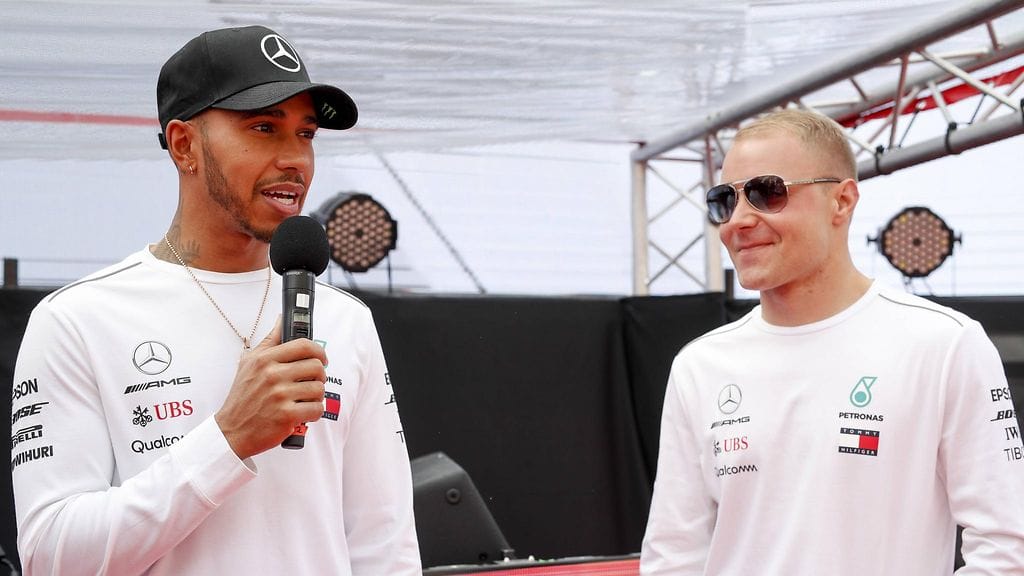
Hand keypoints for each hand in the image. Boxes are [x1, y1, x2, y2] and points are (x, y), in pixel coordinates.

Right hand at [215, 319, 327, 459]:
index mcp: (265, 359)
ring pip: (319, 389)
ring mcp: (279, 395)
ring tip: (304, 399)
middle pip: (316, 366)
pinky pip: (317, 409)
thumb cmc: (242, 396)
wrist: (231, 431)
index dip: (319, 351)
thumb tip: (282, 318)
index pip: (304, 345)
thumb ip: (270, 340)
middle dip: (319, 376)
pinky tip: (303, 413)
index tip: (321, 358)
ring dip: (316, 396)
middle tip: (312, 382)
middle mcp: (272, 375)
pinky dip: (313, 412)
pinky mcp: (286, 415)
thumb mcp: (249, 362)